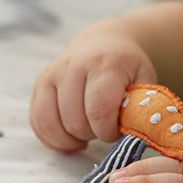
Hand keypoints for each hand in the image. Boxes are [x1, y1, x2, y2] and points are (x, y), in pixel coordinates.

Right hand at [30, 29, 156, 151]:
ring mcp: (52, 74)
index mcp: (105, 64)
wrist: (105, 43)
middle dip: (92, 134)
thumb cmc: (128, 70)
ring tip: (87, 133)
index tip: (116, 130)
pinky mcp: (39, 85)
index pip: (99, 110)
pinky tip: (71, 138)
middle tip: (104, 127)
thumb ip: (141, 109)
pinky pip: (38, 123)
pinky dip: (53, 139)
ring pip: (51, 125)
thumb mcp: (145, 83)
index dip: (108, 131)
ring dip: (71, 139)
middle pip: (75, 121)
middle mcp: (73, 66)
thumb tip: (133, 135)